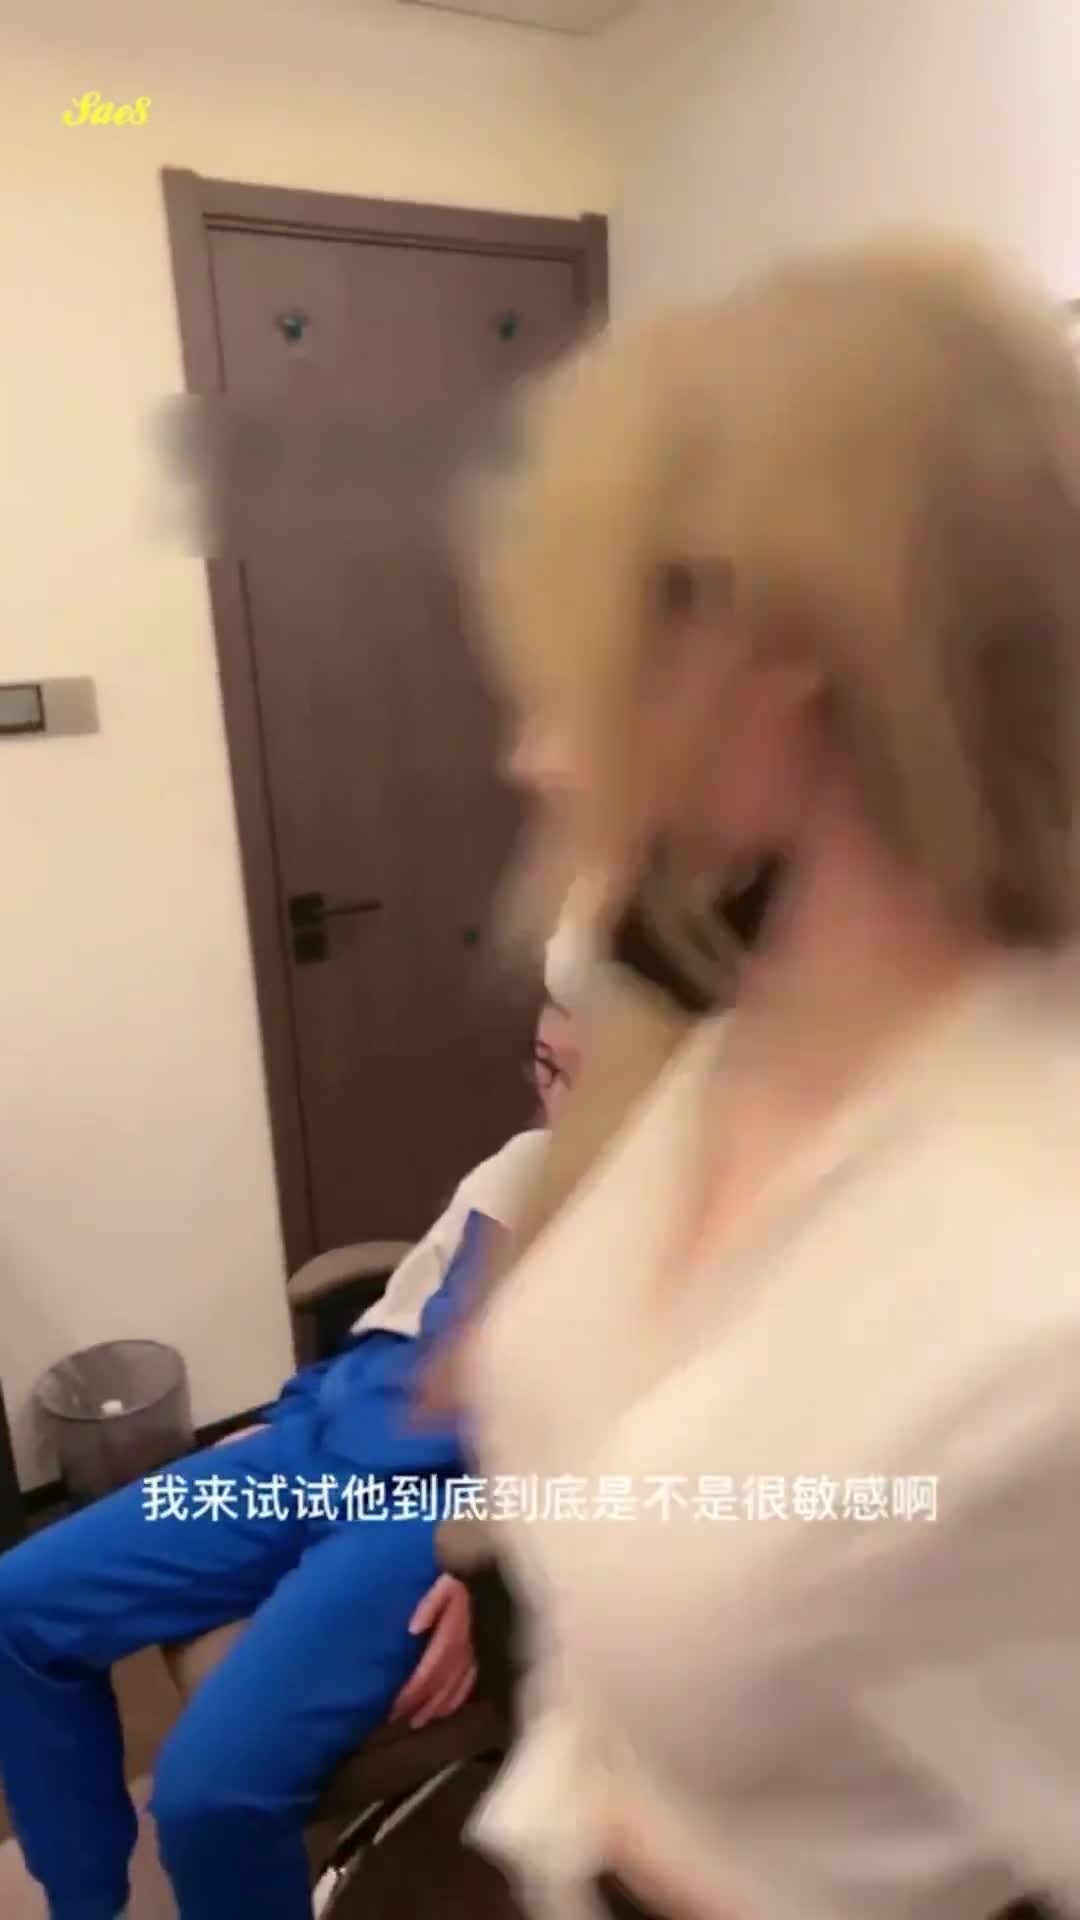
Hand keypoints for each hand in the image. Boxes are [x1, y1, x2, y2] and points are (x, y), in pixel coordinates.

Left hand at [389, 1574, 476, 1729]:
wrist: (486, 1569)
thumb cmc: (456, 1575)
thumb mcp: (443, 1582)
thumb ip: (429, 1604)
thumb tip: (413, 1630)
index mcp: (456, 1628)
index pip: (432, 1667)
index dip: (413, 1688)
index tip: (394, 1704)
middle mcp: (469, 1645)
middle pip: (443, 1681)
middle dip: (420, 1702)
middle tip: (397, 1718)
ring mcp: (479, 1651)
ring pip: (457, 1686)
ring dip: (436, 1706)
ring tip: (416, 1721)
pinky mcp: (485, 1653)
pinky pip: (471, 1683)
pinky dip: (456, 1700)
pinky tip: (442, 1711)